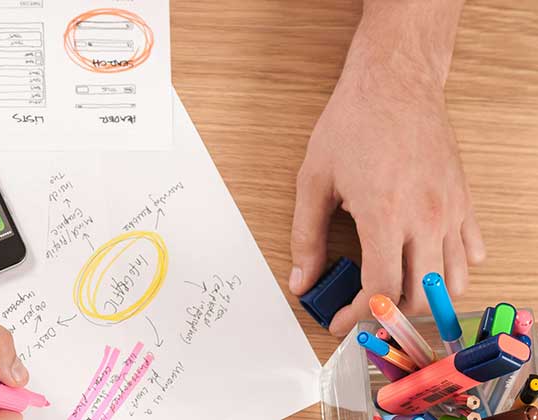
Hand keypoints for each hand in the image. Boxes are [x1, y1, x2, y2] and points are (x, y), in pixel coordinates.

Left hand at [288, 64, 485, 334]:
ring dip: (425, 298)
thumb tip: (301, 280)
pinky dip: (452, 269)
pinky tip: (424, 263)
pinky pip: (472, 252)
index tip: (339, 321)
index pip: (381, 290)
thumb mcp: (314, 180)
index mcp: (385, 215)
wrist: (395, 84)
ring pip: (454, 282)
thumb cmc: (352, 124)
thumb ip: (306, 237)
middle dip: (389, 314)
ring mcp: (451, 210)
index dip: (358, 316)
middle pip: (420, 296)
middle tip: (362, 310)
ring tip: (394, 292)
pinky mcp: (465, 201)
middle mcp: (426, 218)